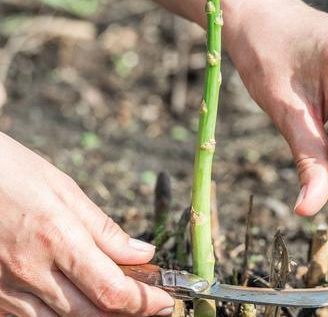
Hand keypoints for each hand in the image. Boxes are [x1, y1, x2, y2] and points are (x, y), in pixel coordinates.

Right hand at [0, 133, 173, 315]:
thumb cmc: (14, 174)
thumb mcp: (65, 191)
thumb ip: (104, 230)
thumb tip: (141, 253)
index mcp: (58, 239)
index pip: (111, 290)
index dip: (144, 302)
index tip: (164, 301)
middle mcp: (32, 272)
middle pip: (91, 314)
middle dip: (127, 312)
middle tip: (149, 302)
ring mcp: (7, 289)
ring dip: (97, 316)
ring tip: (117, 300)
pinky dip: (61, 315)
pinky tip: (76, 297)